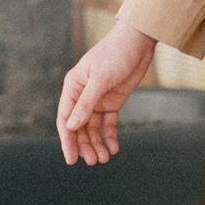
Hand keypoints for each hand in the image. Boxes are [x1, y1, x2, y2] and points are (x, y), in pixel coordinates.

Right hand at [56, 23, 154, 164]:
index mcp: (73, 87)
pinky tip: (114, 148)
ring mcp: (97, 100)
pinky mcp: (113, 102)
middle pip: (79, 127)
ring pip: (93, 129)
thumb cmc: (115, 54)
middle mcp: (82, 96)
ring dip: (97, 144)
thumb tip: (71, 126)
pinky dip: (109, 137)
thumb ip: (86, 103)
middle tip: (93, 162)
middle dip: (85, 145)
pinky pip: (108, 124)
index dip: (67, 140)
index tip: (71, 159)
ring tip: (104, 158)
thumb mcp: (100, 79)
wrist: (138, 42)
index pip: (65, 119)